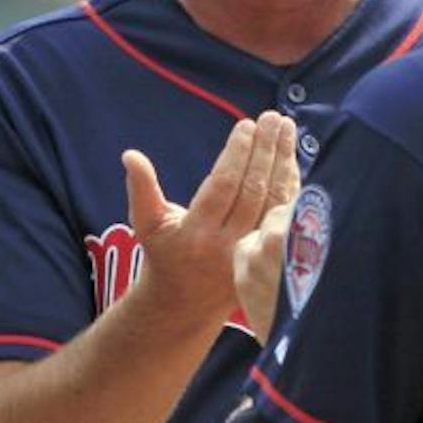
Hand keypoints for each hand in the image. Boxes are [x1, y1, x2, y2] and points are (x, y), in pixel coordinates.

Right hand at [122, 111, 296, 331]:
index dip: (237, 155)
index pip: (222, 187)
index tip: (247, 126)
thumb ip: (141, 188)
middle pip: (253, 191)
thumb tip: (131, 155)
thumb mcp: (146, 225)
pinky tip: (291, 157)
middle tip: (273, 118)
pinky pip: (283, 214)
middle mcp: (227, 245)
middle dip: (265, 151)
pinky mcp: (268, 254)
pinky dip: (291, 184)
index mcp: (195, 234)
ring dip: (283, 162)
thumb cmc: (164, 255)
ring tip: (287, 127)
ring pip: (274, 201)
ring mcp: (251, 251)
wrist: (186, 304)